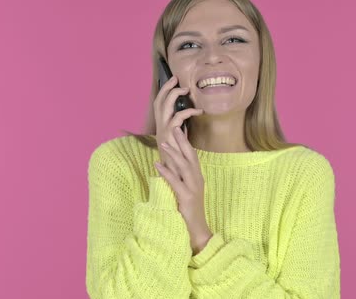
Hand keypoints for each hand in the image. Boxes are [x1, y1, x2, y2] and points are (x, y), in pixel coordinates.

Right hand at [153, 75, 203, 177]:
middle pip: (158, 101)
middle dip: (166, 88)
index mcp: (162, 126)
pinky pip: (177, 118)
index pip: (159, 104)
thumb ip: (182, 129)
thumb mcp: (180, 140)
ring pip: (164, 106)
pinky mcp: (168, 136)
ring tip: (186, 90)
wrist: (175, 175)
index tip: (172, 81)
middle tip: (176, 78)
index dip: (164, 91)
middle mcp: (159, 126)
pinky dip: (187, 112)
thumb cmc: (179, 158)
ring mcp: (162, 130)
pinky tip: (198, 111)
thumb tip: (188, 117)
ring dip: (174, 95)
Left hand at [154, 125, 211, 254]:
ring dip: (173, 154)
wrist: (198, 229)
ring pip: (184, 166)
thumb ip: (182, 177)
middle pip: (190, 156)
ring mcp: (193, 188)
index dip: (186, 142)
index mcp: (197, 177)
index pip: (192, 156)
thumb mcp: (187, 190)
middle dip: (182, 142)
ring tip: (163, 143)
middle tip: (175, 127)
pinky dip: (166, 172)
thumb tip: (172, 164)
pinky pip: (175, 182)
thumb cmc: (190, 210)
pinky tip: (157, 165)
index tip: (179, 129)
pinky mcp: (186, 197)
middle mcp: (197, 180)